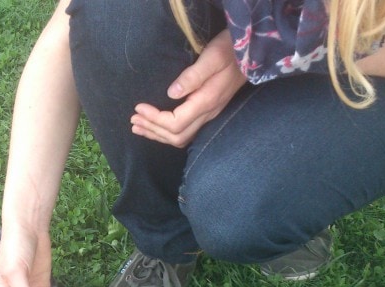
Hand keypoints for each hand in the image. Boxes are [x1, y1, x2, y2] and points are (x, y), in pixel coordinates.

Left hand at [131, 29, 245, 147]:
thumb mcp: (212, 57)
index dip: (154, 119)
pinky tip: (157, 127)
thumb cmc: (230, 49)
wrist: (251, 51)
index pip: (175, 123)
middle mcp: (208, 112)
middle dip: (152, 129)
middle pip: (176, 135)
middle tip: (133, 120)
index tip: (139, 108)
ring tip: (138, 127)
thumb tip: (171, 94)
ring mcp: (210, 114)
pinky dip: (168, 132)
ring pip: (181, 137)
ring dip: (158, 134)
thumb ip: (192, 76)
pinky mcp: (208, 111)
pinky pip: (186, 131)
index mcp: (206, 101)